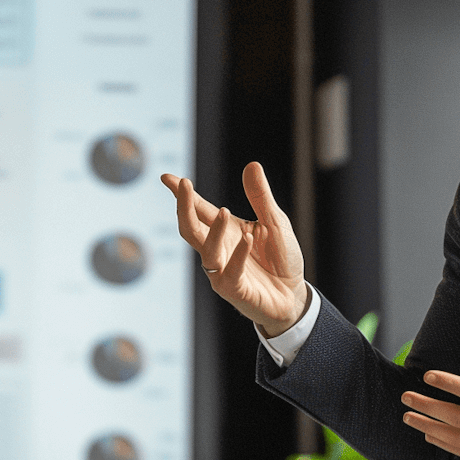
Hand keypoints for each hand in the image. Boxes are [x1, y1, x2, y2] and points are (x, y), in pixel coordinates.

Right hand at [161, 164, 308, 336]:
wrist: (292, 295)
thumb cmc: (281, 259)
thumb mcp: (275, 221)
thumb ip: (260, 196)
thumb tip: (252, 164)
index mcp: (224, 230)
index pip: (198, 209)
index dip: (182, 194)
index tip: (167, 177)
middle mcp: (217, 249)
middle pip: (190, 228)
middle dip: (184, 207)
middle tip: (185, 185)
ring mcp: (222, 270)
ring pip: (205, 249)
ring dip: (213, 230)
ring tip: (225, 211)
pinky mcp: (233, 289)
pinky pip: (230, 271)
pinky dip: (238, 254)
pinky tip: (249, 238)